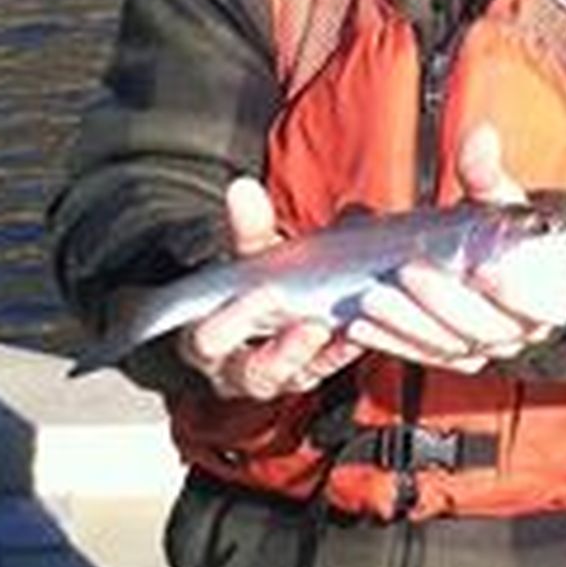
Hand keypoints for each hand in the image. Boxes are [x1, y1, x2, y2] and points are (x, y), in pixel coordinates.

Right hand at [177, 177, 361, 400]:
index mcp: (204, 341)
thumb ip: (246, 227)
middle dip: (285, 350)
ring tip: (345, 328)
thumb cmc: (246, 280)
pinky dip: (344, 349)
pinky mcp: (308, 374)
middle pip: (255, 372)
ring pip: (294, 377)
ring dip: (322, 353)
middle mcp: (236, 370)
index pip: (208, 340)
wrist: (263, 303)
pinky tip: (361, 330)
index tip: (267, 291)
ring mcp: (275, 377)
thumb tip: (243, 189)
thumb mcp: (245, 255)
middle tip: (314, 325)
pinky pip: (326, 368)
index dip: (235, 321)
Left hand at [347, 123, 565, 372]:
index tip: (482, 268)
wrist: (501, 268)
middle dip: (441, 302)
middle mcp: (517, 330)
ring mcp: (482, 348)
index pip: (540, 305)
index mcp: (549, 298)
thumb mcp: (503, 201)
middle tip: (408, 271)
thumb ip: (488, 173)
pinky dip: (390, 342)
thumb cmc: (509, 235)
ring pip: (447, 345)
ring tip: (373, 299)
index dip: (514, 292)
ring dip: (406, 325)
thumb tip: (478, 137)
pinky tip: (361, 326)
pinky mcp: (449, 354)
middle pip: (483, 328)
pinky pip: (420, 354)